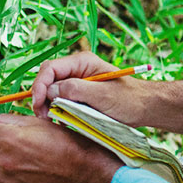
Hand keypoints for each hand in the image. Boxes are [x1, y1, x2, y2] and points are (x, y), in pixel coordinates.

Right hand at [31, 51, 182, 138]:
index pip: (50, 68)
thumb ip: (75, 90)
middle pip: (47, 79)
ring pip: (52, 91)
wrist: (145, 108)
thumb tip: (51, 90)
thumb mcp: (102, 95)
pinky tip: (59, 120)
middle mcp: (77, 69)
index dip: (39, 85)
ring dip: (47, 105)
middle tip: (42, 117)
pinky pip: (61, 99)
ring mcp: (78, 82)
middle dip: (40, 96)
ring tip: (50, 120)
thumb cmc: (129, 99)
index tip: (37, 104)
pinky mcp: (80, 95)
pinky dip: (56, 109)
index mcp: (82, 62)